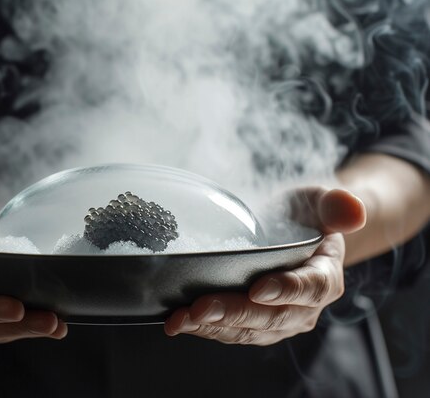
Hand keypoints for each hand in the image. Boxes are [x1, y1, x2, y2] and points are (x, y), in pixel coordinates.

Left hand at [164, 188, 365, 345]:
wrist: (293, 234)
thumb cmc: (304, 216)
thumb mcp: (319, 201)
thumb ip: (334, 205)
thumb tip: (353, 210)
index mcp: (325, 277)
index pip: (311, 287)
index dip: (285, 290)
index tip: (258, 289)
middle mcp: (304, 307)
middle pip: (271, 316)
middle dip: (234, 313)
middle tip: (200, 308)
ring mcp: (278, 320)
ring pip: (248, 330)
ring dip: (213, 327)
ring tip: (181, 320)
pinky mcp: (254, 325)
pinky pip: (232, 332)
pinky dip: (206, 329)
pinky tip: (180, 322)